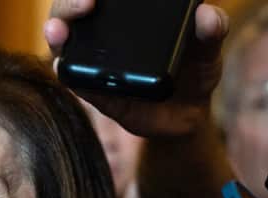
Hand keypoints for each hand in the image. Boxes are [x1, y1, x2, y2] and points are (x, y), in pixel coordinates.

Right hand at [45, 0, 228, 136]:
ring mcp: (94, 59)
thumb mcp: (209, 50)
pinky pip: (71, 78)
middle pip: (72, 8)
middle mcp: (105, 31)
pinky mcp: (91, 88)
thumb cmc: (195, 72)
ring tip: (58, 31)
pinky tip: (62, 65)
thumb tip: (207, 14)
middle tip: (85, 4)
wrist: (185, 115)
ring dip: (55, 32)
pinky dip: (65, 72)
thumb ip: (212, 32)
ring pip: (62, 39)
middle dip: (68, 3)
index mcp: (131, 13)